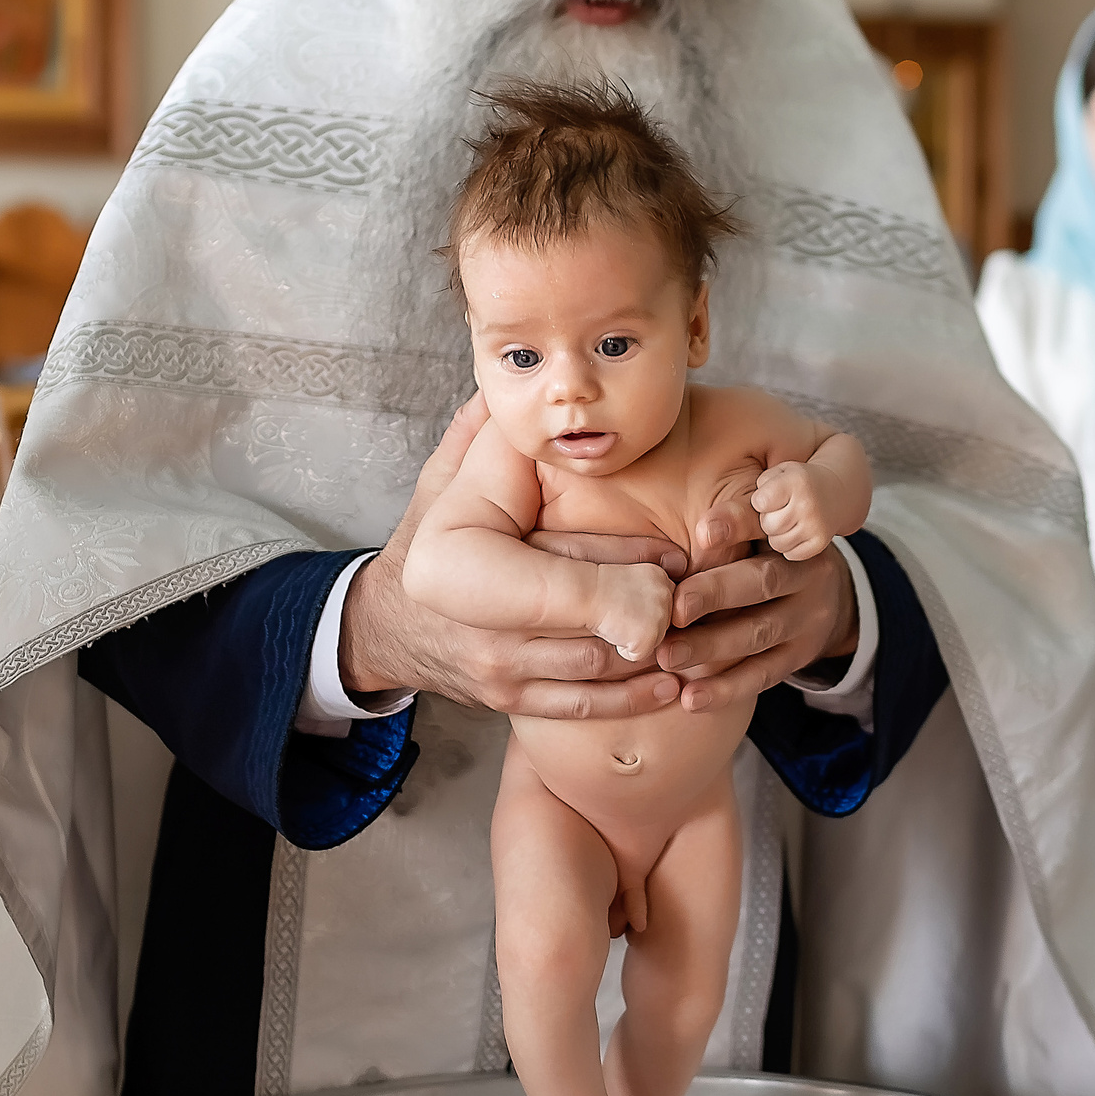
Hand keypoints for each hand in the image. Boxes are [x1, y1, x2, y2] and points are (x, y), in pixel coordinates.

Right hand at [340, 397, 684, 719]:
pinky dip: (633, 700)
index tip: (675, 559)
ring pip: (594, 668)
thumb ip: (478, 436)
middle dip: (652, 610)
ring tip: (702, 628)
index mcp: (454, 565)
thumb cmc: (430, 539)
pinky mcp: (511, 702)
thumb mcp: (443, 482)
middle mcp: (476, 627)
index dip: (623, 565)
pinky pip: (581, 707)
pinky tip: (675, 682)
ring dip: (654, 652)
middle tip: (703, 592)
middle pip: (584, 624)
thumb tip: (508, 388)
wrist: (391, 623)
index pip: (554, 572)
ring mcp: (494, 671)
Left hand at [653, 497, 857, 715]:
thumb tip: (675, 538)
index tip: (703, 530)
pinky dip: (726, 689)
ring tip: (667, 656)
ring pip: (758, 633)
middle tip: (675, 609)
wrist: (828, 598)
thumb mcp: (762, 533)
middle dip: (715, 595)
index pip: (764, 524)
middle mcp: (807, 574)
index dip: (737, 524)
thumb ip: (728, 529)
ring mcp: (806, 619)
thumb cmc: (770, 556)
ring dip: (710, 647)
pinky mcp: (799, 657)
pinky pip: (763, 675)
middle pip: (762, 583)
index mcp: (789, 535)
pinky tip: (692, 698)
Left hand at [750, 460, 849, 560]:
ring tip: (789, 521)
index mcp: (796, 482)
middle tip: (781, 510)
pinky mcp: (820, 543)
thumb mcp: (779, 472)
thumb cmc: (799, 482)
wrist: (837, 492)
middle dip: (769, 519)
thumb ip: (758, 485)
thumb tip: (737, 517)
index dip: (761, 501)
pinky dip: (790, 546)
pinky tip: (797, 531)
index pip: (759, 503)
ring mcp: (816, 526)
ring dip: (777, 535)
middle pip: (767, 525)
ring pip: (777, 543)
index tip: (772, 496)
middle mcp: (808, 504)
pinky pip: (790, 554)